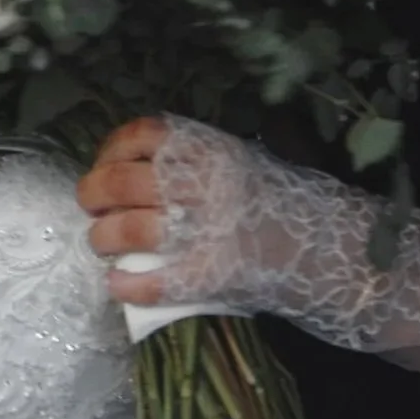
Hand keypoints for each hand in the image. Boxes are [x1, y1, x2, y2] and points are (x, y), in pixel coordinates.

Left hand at [82, 115, 419, 386]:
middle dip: (93, 195)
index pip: (140, 135)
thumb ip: (192, 157)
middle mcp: (203, 182)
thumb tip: (128, 164)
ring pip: (130, 228)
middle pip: (122, 181)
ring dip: (103, 237)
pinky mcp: (211, 274)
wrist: (329, 250)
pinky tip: (116, 284)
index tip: (102, 164)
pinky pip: (155, 280)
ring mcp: (206, 229)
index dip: (109, 150)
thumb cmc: (276, 201)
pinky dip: (126, 283)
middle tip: (90, 207)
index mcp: (209, 147)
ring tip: (102, 243)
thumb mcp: (238, 158)